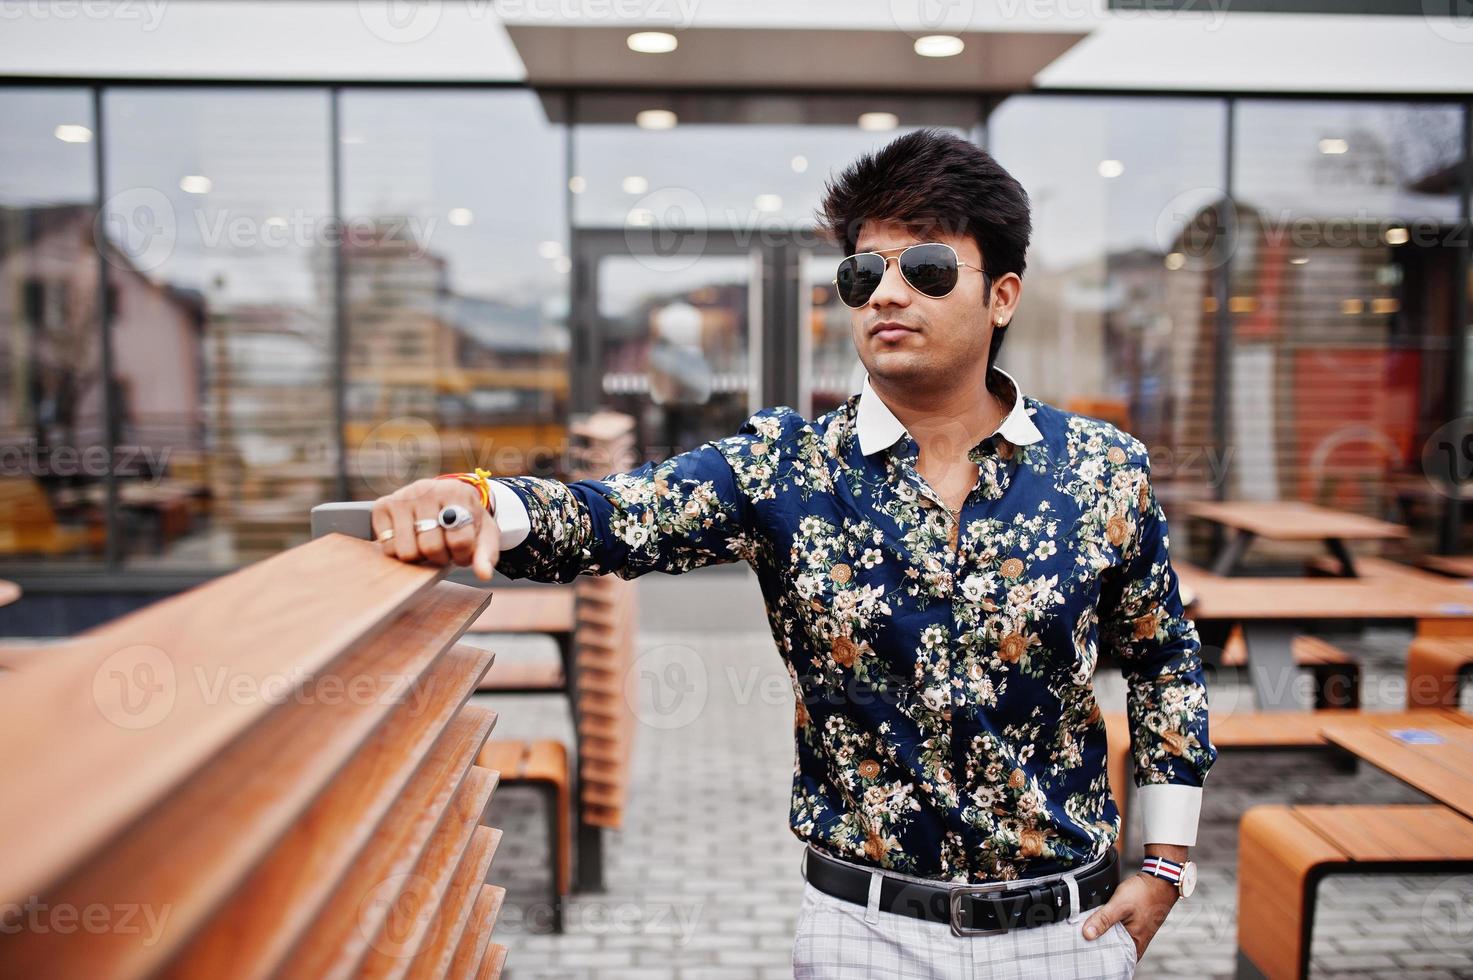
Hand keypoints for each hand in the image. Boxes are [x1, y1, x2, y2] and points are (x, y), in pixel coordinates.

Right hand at [371, 478, 500, 580]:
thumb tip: (484, 575)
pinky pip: (387, 547)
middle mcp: (426, 489)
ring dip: (419, 557)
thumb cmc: (466, 519)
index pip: (460, 541)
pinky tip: (410, 539)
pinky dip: (400, 551)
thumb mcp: (484, 533)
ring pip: (407, 551)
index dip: (463, 555)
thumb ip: (486, 554)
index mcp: (456, 493)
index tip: (463, 550)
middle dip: (440, 557)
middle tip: (444, 548)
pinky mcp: (382, 505)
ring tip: (427, 544)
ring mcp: (402, 496)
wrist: (447, 497)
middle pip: (431, 547)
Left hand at [1080, 871, 1176, 961]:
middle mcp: (1136, 945)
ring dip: (1101, 935)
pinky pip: (1117, 932)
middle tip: (1079, 938)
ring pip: (1113, 940)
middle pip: (1111, 950)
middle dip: (1096, 945)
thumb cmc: (1144, 894)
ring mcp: (1135, 936)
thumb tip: (1087, 934)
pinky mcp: (1133, 927)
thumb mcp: (1119, 905)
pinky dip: (1107, 928)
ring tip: (1086, 930)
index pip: (1111, 959)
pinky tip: (1098, 922)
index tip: (1081, 947)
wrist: (1159, 881)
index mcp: (1134, 945)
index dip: (1095, 954)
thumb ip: (1103, 919)